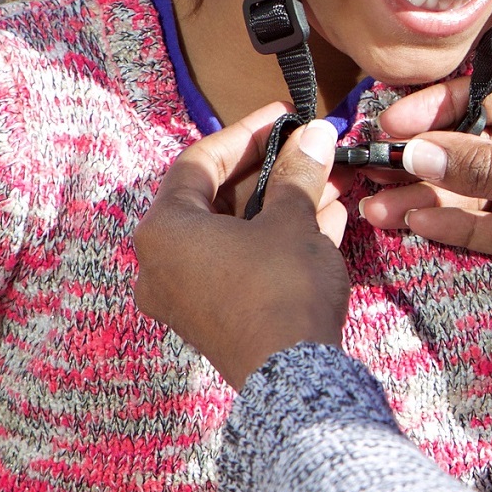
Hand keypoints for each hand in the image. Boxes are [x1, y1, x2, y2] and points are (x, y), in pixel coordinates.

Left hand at [132, 105, 354, 389]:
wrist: (292, 375)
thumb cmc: (280, 288)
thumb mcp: (292, 219)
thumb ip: (298, 172)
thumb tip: (315, 134)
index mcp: (164, 230)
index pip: (199, 162)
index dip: (246, 133)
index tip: (285, 116)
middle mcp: (162, 262)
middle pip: (217, 198)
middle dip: (271, 170)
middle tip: (310, 147)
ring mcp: (187, 294)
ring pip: (236, 231)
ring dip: (282, 203)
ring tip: (330, 180)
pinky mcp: (215, 317)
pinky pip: (243, 261)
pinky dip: (277, 237)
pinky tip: (326, 218)